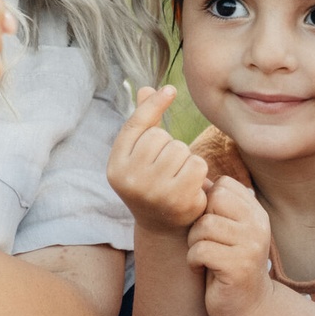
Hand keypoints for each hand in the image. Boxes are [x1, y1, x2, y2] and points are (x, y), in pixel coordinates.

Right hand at [107, 85, 209, 230]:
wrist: (162, 226)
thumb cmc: (151, 182)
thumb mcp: (140, 155)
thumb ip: (143, 123)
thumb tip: (147, 89)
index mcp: (116, 166)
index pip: (135, 126)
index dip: (153, 105)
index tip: (171, 89)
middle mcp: (130, 180)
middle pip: (160, 137)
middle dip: (169, 144)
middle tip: (166, 166)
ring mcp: (153, 192)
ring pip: (180, 149)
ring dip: (185, 157)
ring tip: (177, 175)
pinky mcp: (178, 201)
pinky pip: (197, 165)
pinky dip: (198, 171)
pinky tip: (190, 185)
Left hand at [187, 176, 272, 315]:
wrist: (247, 306)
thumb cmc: (229, 264)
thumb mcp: (227, 231)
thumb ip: (217, 207)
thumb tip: (198, 179)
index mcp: (256, 213)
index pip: (224, 185)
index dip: (207, 202)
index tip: (210, 224)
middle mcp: (258, 226)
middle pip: (213, 199)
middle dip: (199, 219)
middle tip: (202, 240)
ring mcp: (250, 246)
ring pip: (204, 226)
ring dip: (194, 242)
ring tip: (203, 256)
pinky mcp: (238, 267)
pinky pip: (201, 250)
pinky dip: (194, 260)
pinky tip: (202, 269)